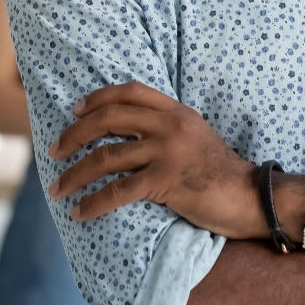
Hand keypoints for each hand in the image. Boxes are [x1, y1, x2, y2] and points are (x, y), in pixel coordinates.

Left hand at [47, 81, 262, 237]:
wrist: (251, 197)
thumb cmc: (221, 173)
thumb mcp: (196, 137)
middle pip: (109, 119)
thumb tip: (130, 136)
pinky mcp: (166, 181)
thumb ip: (168, 129)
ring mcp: (168, 152)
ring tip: (57, 188)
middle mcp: (170, 125)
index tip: (75, 111)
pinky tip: (80, 213)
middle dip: (74, 135)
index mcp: (177, 112)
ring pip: (106, 157)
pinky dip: (94, 203)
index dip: (97, 98)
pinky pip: (118, 191)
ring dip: (75, 174)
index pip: (130, 92)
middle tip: (53, 151)